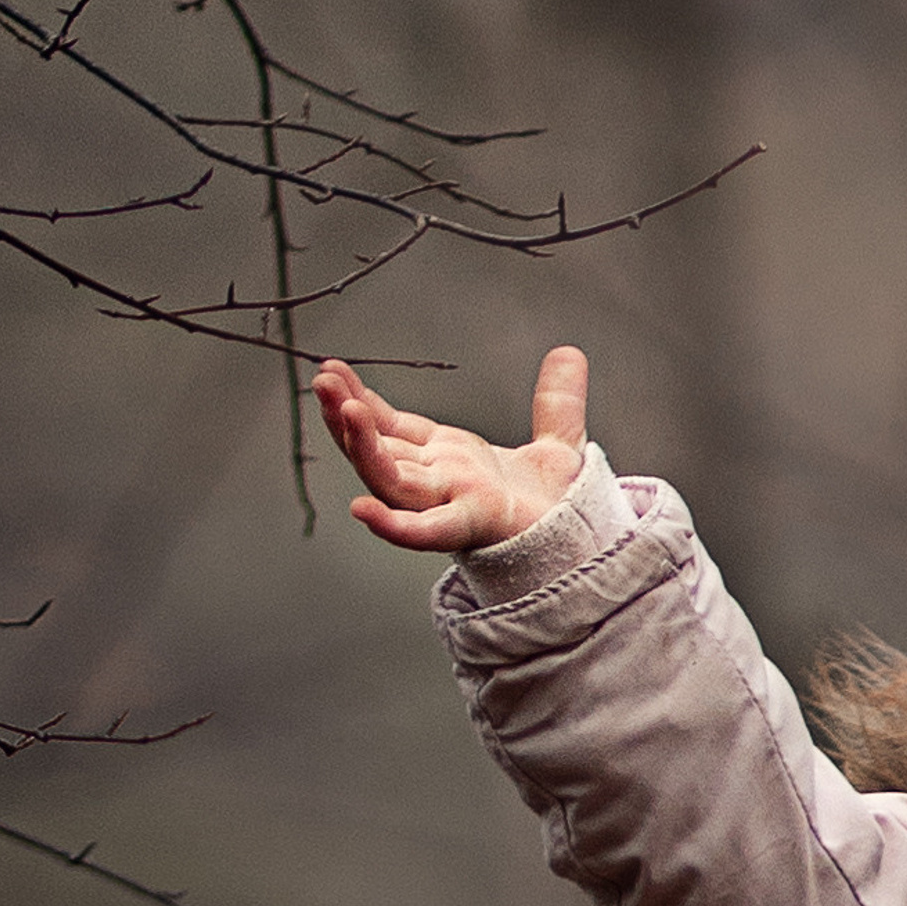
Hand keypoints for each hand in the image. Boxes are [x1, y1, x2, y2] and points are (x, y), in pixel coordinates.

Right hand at [317, 346, 590, 551]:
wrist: (584, 551)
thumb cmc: (559, 510)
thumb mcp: (558, 445)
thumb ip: (557, 401)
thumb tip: (568, 354)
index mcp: (451, 459)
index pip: (394, 426)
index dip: (361, 399)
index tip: (332, 370)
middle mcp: (440, 480)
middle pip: (379, 449)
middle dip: (345, 416)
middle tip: (321, 380)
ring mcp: (449, 502)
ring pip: (390, 478)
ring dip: (361, 448)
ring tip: (342, 410)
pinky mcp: (468, 526)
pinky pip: (421, 530)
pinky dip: (392, 525)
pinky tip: (361, 510)